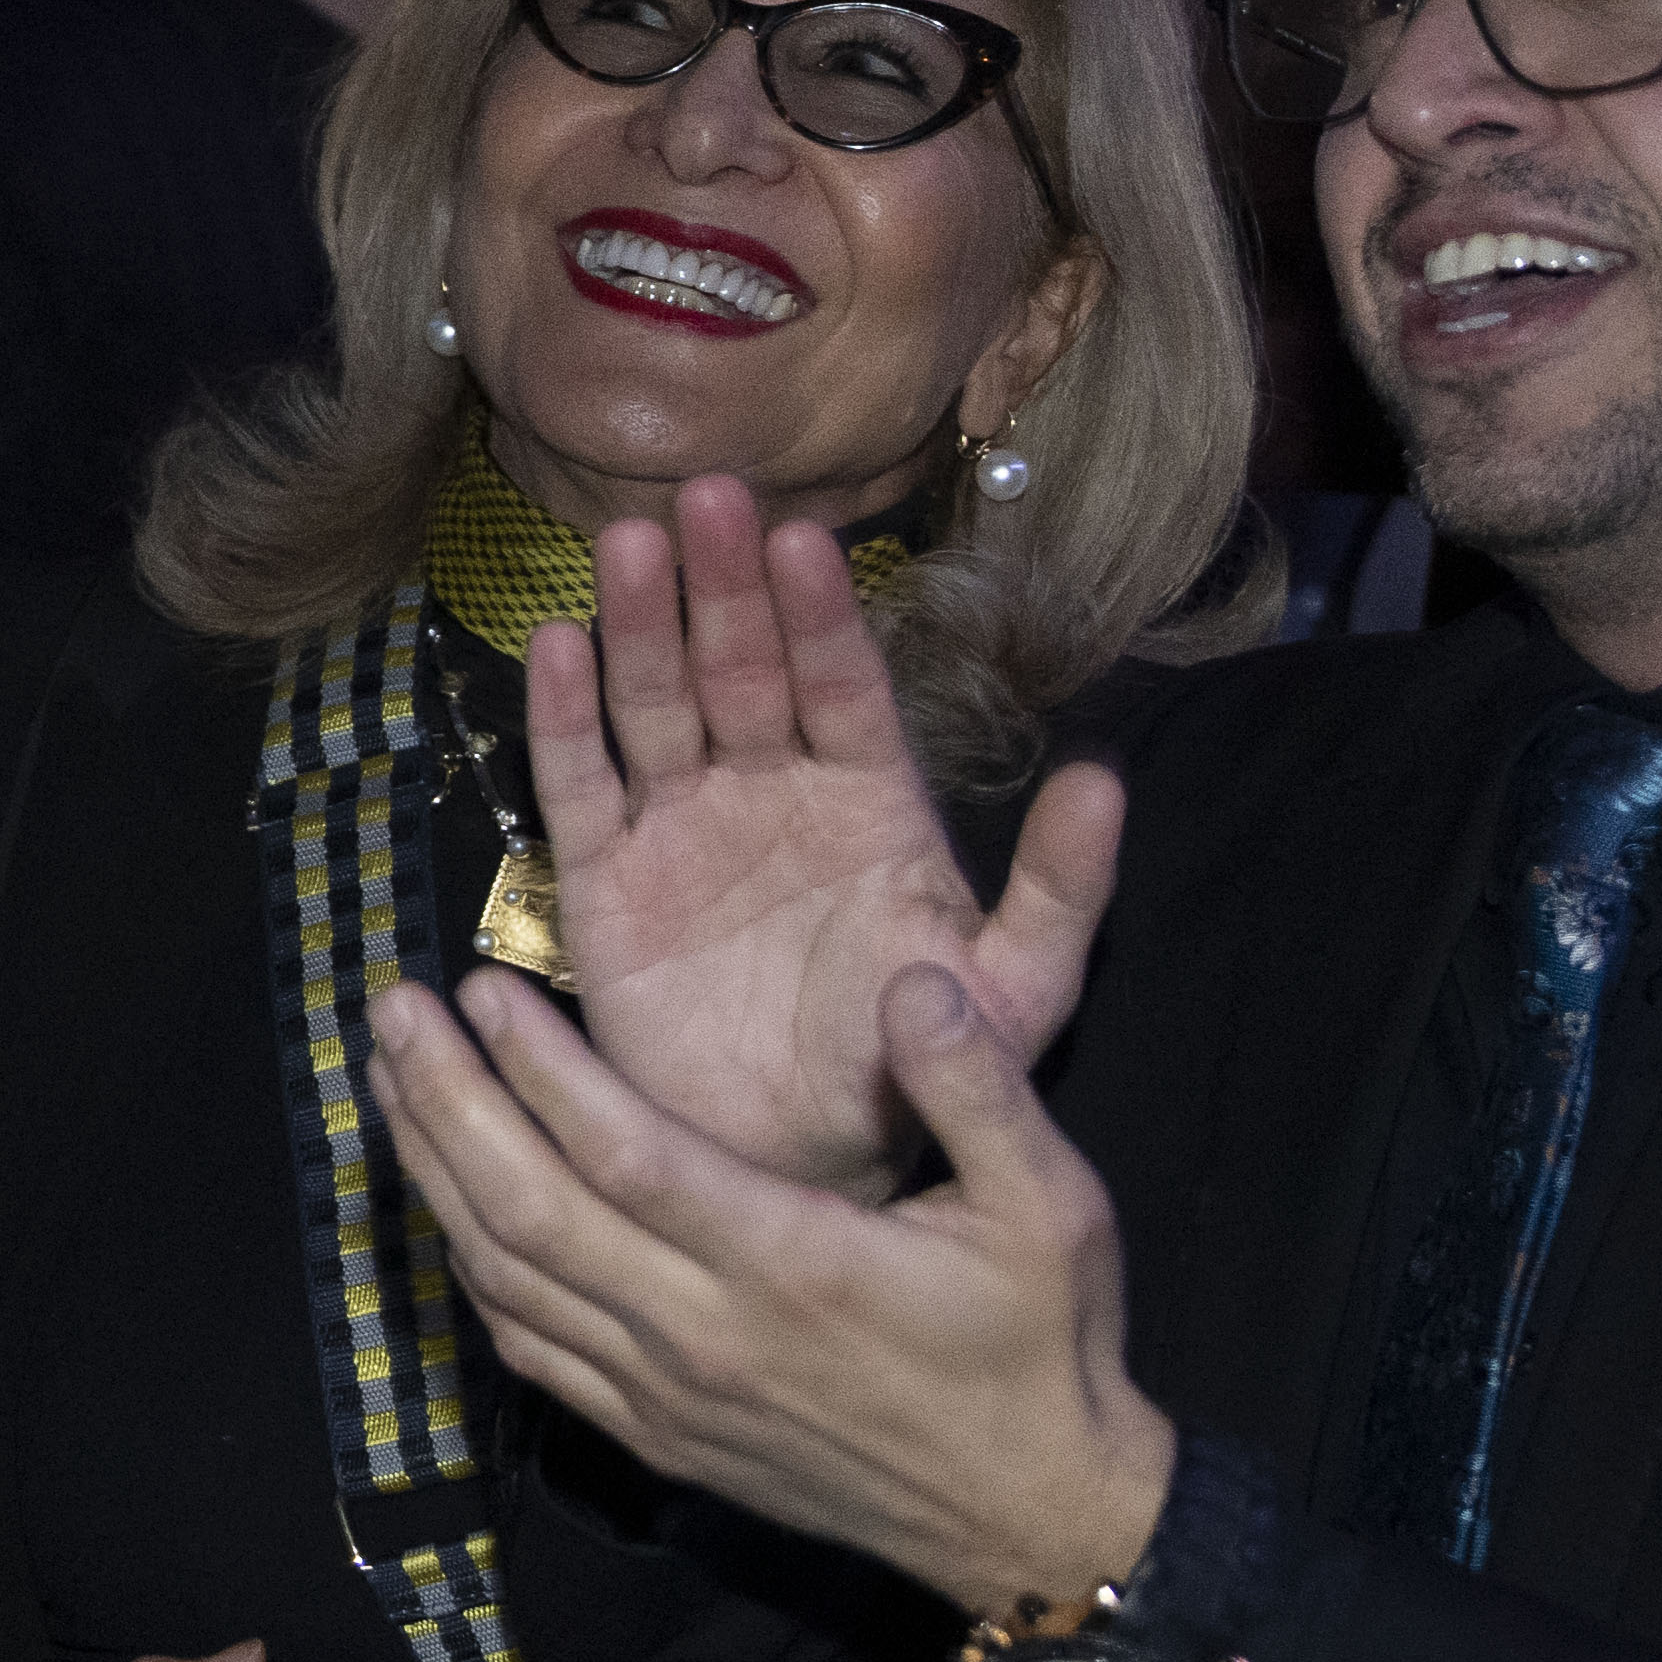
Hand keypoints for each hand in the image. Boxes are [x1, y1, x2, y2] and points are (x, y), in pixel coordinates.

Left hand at [372, 958, 1177, 1629]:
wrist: (1037, 1525)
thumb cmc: (1041, 1350)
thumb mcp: (1053, 1207)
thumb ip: (981, 1088)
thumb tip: (912, 981)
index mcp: (793, 1263)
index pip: (623, 1154)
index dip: (535, 1069)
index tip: (478, 987)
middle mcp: (707, 1334)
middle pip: (529, 1209)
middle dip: (443, 1099)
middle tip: (388, 1007)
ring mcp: (669, 1396)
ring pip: (508, 1278)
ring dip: (434, 1171)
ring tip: (389, 1076)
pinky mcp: (657, 1439)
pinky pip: (530, 1348)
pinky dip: (470, 1269)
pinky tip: (443, 1200)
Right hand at [534, 476, 1120, 1196]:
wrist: (803, 1163)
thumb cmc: (914, 1071)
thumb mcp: (1014, 990)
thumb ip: (1060, 890)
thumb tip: (1105, 778)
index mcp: (867, 801)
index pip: (845, 687)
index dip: (823, 617)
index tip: (807, 540)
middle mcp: (769, 790)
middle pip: (740, 670)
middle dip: (724, 586)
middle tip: (707, 497)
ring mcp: (682, 827)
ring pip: (656, 703)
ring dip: (638, 623)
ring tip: (624, 544)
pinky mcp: (605, 880)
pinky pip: (580, 783)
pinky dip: (564, 715)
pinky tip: (555, 644)